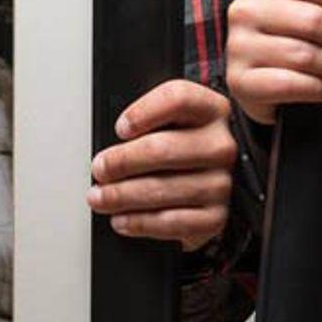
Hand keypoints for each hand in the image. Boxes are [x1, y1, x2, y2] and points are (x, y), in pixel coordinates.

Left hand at [88, 80, 235, 250]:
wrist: (208, 183)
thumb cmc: (181, 148)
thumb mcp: (172, 121)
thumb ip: (148, 121)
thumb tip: (112, 142)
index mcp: (210, 110)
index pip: (178, 99)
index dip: (144, 112)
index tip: (120, 128)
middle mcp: (221, 145)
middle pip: (163, 148)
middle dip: (122, 161)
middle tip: (100, 169)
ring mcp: (221, 183)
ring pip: (161, 189)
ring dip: (122, 196)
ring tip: (100, 197)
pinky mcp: (215, 217)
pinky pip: (171, 222)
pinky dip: (140, 223)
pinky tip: (122, 219)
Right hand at [226, 0, 321, 124]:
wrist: (252, 78)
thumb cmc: (281, 37)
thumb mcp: (294, 5)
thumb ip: (320, 0)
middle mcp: (245, 10)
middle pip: (312, 19)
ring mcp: (239, 46)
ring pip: (306, 55)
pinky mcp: (241, 81)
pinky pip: (291, 84)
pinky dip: (319, 88)